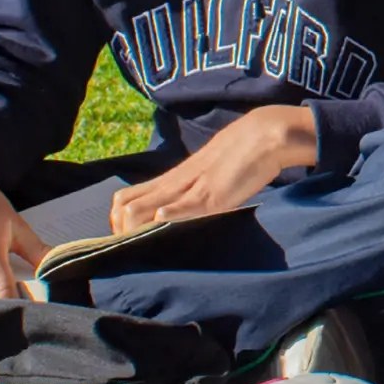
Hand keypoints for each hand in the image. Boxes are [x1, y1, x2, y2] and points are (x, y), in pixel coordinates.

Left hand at [109, 105, 314, 233]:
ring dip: (136, 232)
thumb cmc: (240, 156)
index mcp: (171, 179)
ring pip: (137, 210)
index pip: (125, 199)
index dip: (120, 221)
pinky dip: (164, 221)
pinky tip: (164, 228)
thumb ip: (193, 191)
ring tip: (149, 247)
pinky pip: (178, 209)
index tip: (131, 239)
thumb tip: (180, 211)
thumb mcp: (208, 174)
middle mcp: (172, 183)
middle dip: (121, 231)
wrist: (263, 135)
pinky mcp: (209, 195)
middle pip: (122, 206)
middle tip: (137, 248)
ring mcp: (188, 188)